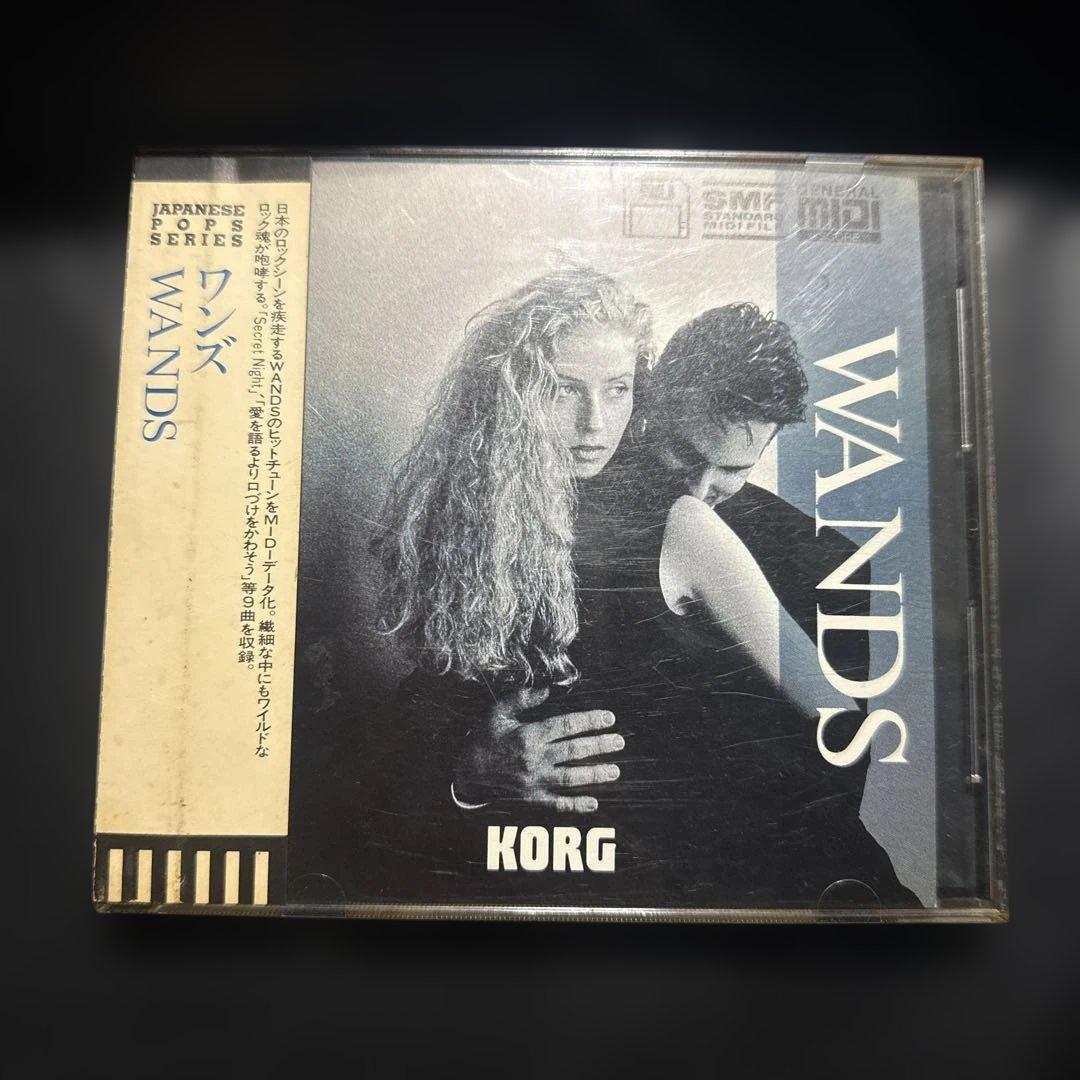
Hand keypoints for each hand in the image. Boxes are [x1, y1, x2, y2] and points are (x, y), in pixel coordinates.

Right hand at [454, 687, 623, 812]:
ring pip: (570, 778)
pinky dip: (575, 806)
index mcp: (528, 735)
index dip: (590, 721)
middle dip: (599, 746)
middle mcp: (533, 759)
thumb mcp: (499, 712)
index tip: (609, 718)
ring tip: (615, 771)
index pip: (566, 726)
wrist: (468, 770)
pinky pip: (556, 804)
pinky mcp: (531, 797)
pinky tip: (593, 804)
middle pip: (573, 751)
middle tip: (619, 742)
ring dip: (594, 775)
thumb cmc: (486, 736)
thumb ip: (523, 699)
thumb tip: (549, 690)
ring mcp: (533, 781)